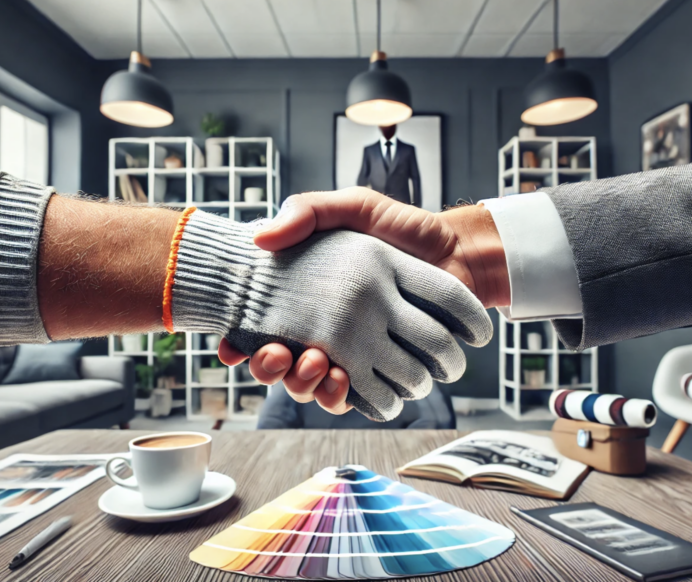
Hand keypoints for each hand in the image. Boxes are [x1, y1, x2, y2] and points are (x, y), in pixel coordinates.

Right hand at [219, 187, 507, 413]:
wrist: (460, 253)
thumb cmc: (404, 228)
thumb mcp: (353, 207)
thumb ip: (308, 212)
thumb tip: (260, 238)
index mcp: (308, 297)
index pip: (258, 326)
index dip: (238, 343)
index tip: (232, 345)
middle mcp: (325, 330)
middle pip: (279, 367)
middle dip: (270, 369)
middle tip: (279, 354)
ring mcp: (354, 355)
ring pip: (312, 388)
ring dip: (305, 385)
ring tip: (319, 365)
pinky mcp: (385, 373)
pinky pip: (355, 399)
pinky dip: (343, 397)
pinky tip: (344, 382)